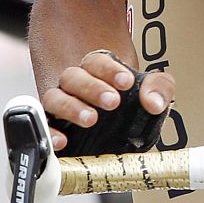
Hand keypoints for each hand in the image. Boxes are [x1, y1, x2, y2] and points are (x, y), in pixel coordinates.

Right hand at [41, 49, 174, 152]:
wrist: (116, 132)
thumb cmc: (130, 105)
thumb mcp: (150, 92)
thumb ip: (159, 88)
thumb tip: (154, 102)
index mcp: (97, 70)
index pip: (97, 60)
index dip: (110, 70)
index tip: (126, 82)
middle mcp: (74, 85)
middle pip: (73, 76)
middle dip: (92, 88)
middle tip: (112, 101)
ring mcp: (61, 106)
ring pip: (55, 98)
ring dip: (71, 107)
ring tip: (91, 119)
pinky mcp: (54, 128)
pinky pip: (44, 127)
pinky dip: (49, 132)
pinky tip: (62, 141)